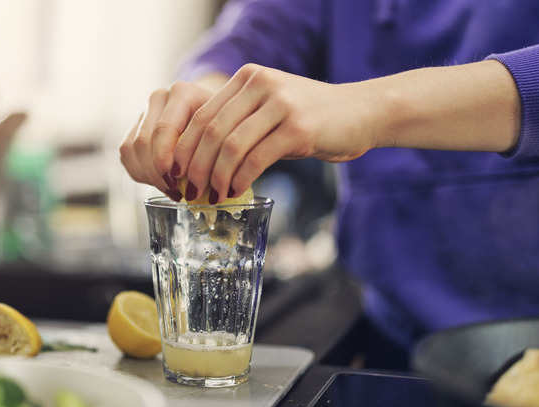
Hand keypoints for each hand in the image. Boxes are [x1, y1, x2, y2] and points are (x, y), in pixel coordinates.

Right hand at [119, 80, 219, 200]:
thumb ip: (212, 153)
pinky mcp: (135, 127)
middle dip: (156, 172)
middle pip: (144, 141)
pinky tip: (159, 182)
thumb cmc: (221, 126)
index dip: (165, 160)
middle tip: (174, 191)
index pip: (163, 129)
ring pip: (131, 148)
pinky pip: (126, 154)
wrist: (212, 112)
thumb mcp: (224, 134)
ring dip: (147, 175)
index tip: (176, 182)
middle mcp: (159, 97)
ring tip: (169, 189)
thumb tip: (195, 186)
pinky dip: (140, 172)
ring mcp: (144, 111)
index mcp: (182, 93)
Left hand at [174, 64, 375, 202]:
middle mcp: (260, 85)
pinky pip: (256, 158)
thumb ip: (238, 125)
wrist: (362, 113)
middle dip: (195, 167)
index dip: (184, 148)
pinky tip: (235, 191)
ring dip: (216, 177)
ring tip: (211, 196)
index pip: (200, 114)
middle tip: (190, 191)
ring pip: (230, 146)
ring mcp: (280, 104)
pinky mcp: (298, 128)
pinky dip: (240, 179)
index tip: (176, 173)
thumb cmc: (311, 118)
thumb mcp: (270, 110)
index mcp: (247, 78)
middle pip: (210, 131)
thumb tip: (198, 163)